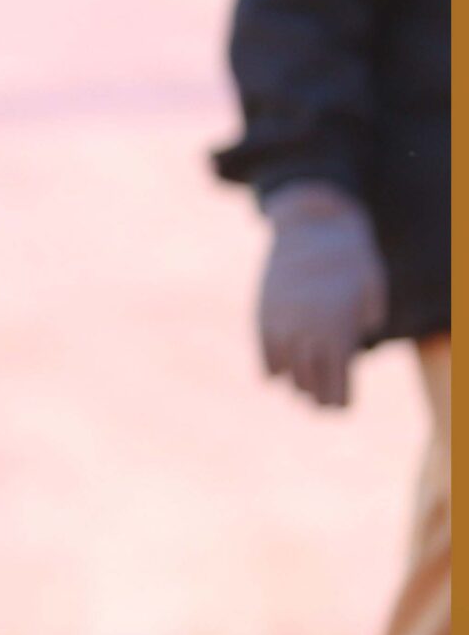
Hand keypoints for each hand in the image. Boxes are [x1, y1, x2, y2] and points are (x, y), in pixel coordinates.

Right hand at [258, 180, 386, 407]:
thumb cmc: (351, 257)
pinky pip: (265, 355)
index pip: (336, 383)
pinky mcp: (263, 316)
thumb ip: (361, 322)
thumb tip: (350, 342)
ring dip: (296, 384)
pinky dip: (272, 369)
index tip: (340, 408)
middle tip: (322, 403)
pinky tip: (278, 375)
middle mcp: (308, 334)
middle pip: (310, 384)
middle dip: (317, 397)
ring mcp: (283, 326)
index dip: (338, 401)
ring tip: (302, 388)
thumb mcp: (371, 290)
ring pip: (287, 373)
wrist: (311, 227)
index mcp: (339, 332)